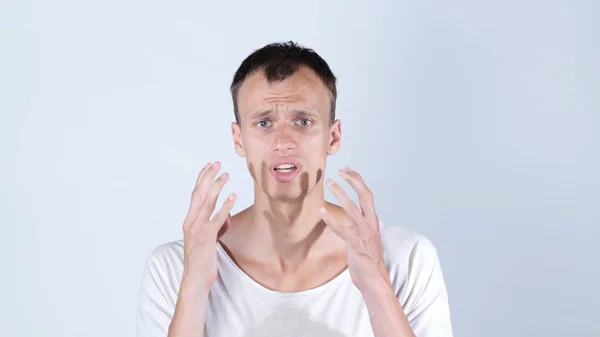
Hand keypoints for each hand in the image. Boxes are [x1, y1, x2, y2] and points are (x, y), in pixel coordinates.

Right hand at [181, 161, 235, 291]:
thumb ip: (215, 225)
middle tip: (217, 163)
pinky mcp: (206, 238)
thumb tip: (226, 215)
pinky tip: (233, 197)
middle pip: (199, 194)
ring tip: (226, 175)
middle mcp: (191, 222)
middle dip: (208, 177)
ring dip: (217, 187)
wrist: (195, 279)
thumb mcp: (209, 238)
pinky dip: (225, 206)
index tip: (209, 166)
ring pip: (206, 203)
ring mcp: (197, 230)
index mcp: (189, 220)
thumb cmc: (202, 259)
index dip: (202, 179)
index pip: (195, 195)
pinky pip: (217, 218)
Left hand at [319, 167, 390, 292]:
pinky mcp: (355, 244)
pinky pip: (341, 229)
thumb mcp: (366, 237)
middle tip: (340, 171)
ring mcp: (363, 234)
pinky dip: (331, 219)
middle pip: (364, 196)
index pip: (367, 195)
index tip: (348, 170)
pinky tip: (321, 211)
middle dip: (353, 181)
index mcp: (373, 220)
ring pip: (352, 208)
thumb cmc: (368, 258)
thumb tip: (349, 216)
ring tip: (330, 184)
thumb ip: (359, 225)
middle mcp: (370, 224)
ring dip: (341, 194)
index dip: (358, 180)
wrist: (374, 278)